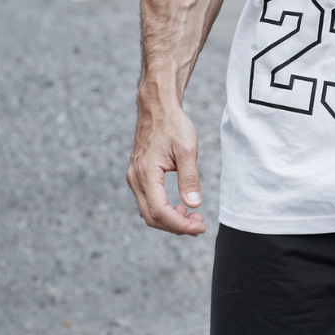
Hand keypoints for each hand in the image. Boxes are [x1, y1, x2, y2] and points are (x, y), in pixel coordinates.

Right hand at [126, 102, 205, 235]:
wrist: (157, 108)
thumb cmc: (173, 125)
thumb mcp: (187, 150)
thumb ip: (190, 179)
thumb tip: (194, 205)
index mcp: (146, 173)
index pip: (160, 212)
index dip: (180, 224)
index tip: (200, 226)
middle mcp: (135, 179)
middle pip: (152, 217)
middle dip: (176, 226)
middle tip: (199, 224)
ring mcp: (134, 178)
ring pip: (148, 212)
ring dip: (170, 220)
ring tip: (192, 216)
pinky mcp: (138, 177)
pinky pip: (148, 202)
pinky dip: (163, 210)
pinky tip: (179, 206)